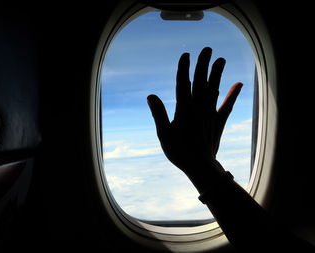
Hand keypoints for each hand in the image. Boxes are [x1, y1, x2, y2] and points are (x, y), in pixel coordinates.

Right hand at [147, 47, 242, 180]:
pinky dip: (233, 94)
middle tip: (207, 49)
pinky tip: (239, 83)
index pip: (183, 84)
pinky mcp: (218, 122)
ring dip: (217, 74)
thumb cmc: (179, 152)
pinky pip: (227, 106)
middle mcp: (199, 108)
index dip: (184, 68)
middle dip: (203, 64)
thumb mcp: (164, 134)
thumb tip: (150, 95)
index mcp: (184, 110)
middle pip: (201, 82)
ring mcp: (210, 114)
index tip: (186, 54)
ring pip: (214, 90)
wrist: (200, 167)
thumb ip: (158, 113)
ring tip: (221, 59)